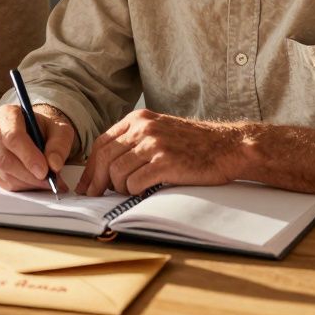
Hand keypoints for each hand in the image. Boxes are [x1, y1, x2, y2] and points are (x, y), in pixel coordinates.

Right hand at [0, 104, 75, 191]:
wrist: (35, 130)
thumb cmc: (44, 128)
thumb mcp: (60, 129)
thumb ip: (59, 145)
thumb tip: (54, 165)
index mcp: (8, 114)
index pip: (13, 137)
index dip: (28, 157)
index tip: (44, 171)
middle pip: (5, 158)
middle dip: (29, 175)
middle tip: (49, 181)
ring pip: (3, 172)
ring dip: (27, 182)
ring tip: (45, 182)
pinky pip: (1, 181)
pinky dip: (20, 186)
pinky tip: (33, 182)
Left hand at [77, 109, 237, 195]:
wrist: (227, 146)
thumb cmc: (193, 144)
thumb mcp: (159, 131)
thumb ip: (134, 141)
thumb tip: (105, 166)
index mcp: (138, 119)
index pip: (102, 143)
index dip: (90, 167)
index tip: (86, 184)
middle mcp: (144, 128)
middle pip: (105, 159)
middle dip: (97, 182)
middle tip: (95, 195)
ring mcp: (155, 144)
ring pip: (117, 173)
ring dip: (120, 188)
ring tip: (130, 191)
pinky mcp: (166, 163)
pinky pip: (135, 183)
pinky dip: (135, 192)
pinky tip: (144, 191)